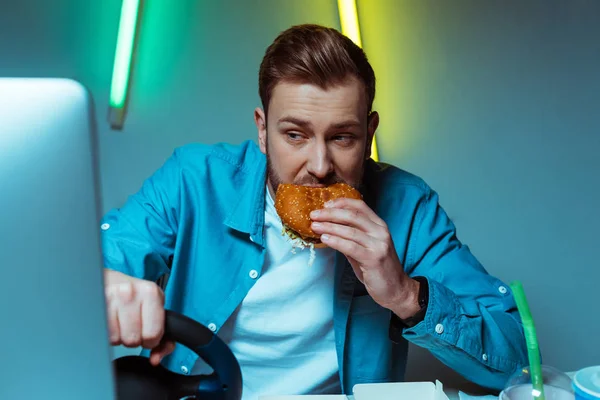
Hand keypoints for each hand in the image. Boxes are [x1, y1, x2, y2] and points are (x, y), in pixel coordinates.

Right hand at [104, 269, 174, 365]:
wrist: (110, 280)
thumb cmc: (135, 297)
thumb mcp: (155, 309)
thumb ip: (165, 338)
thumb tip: (156, 358)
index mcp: (151, 292)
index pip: (153, 334)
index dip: (150, 340)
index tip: (146, 332)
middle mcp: (131, 292)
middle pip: (133, 339)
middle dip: (133, 339)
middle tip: (130, 325)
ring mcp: (111, 297)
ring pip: (116, 339)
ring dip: (118, 336)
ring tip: (119, 321)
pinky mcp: (95, 304)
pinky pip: (102, 335)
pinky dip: (106, 334)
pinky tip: (109, 321)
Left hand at [310, 198, 419, 318]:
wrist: (396, 289)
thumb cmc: (378, 269)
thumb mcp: (364, 248)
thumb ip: (350, 238)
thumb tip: (328, 228)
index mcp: (379, 226)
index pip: (360, 206)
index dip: (341, 203)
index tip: (325, 204)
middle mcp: (381, 232)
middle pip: (352, 215)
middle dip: (330, 213)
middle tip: (314, 215)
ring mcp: (379, 245)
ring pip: (349, 230)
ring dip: (329, 227)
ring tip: (314, 226)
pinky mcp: (374, 259)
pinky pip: (350, 247)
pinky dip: (335, 241)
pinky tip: (324, 239)